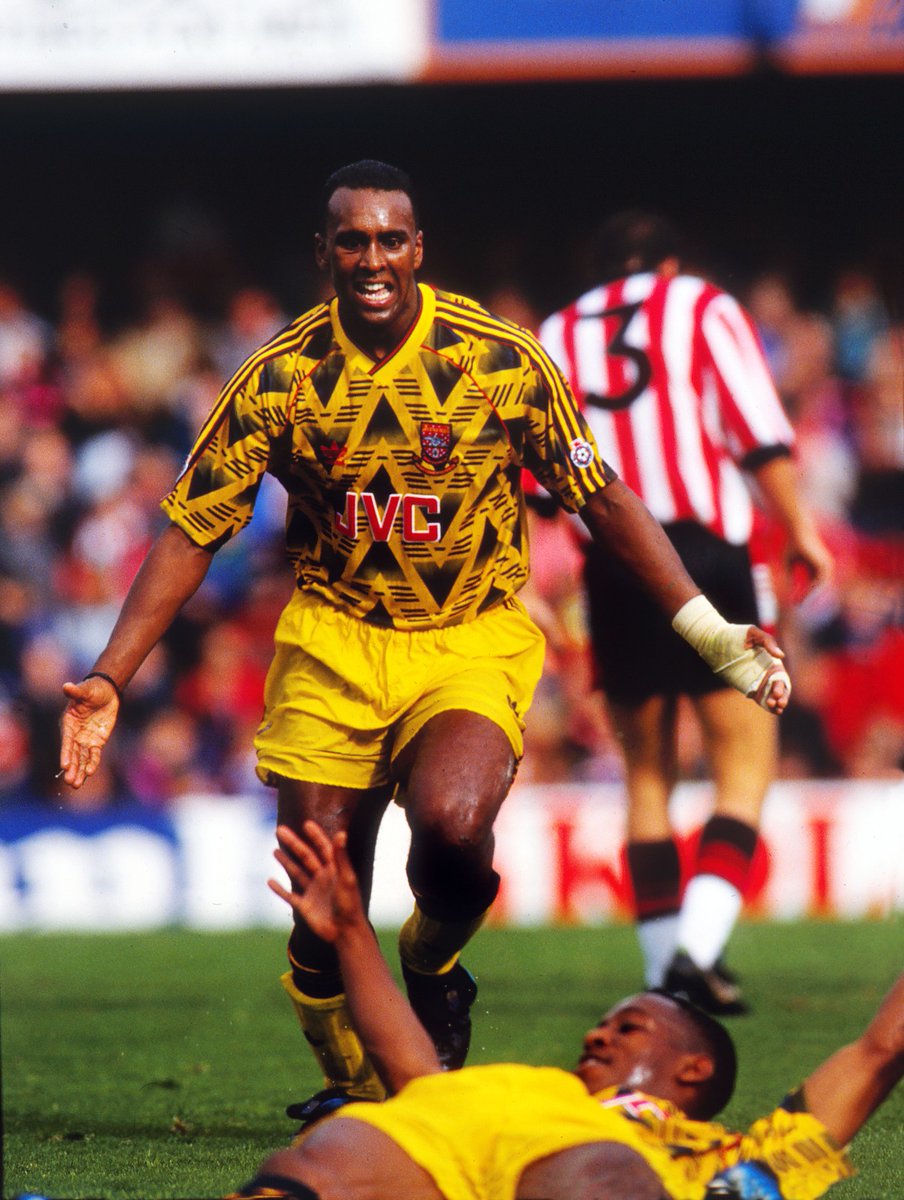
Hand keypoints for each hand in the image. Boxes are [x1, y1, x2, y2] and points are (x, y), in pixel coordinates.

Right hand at [59, 677, 119, 787]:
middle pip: (73, 754)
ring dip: (79, 771)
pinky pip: (94, 754)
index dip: (66, 753)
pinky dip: (92, 763)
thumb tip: (66, 686)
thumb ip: (76, 691)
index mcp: (68, 723)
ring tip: (76, 785)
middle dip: (72, 768)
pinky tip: (89, 773)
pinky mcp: (96, 741)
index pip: (67, 741)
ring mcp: (85, 739)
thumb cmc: (92, 689)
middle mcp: (74, 734)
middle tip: (70, 782)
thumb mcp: (85, 689)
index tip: (64, 766)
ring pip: (81, 758)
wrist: (107, 691)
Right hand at [268, 821, 364, 943]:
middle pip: (305, 856)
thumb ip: (341, 857)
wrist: (345, 932)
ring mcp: (313, 892)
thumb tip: (341, 833)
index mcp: (334, 869)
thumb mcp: (346, 878)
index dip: (315, 835)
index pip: (323, 847)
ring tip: (275, 850)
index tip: (306, 823)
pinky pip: (289, 896)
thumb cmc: (349, 904)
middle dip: (293, 843)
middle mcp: (322, 878)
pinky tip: (270, 881)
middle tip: (279, 830)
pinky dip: (279, 889)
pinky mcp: (305, 906)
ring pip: (296, 872)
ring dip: (285, 861)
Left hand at [745, 625, 790, 713]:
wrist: (719, 641)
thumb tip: (781, 656)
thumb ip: (769, 642)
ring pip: (771, 694)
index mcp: (772, 662)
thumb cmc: (739, 635)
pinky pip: (760, 697)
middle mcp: (767, 673)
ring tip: (774, 706)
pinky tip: (772, 709)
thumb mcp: (755, 633)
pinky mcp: (748, 686)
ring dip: (775, 702)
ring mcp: (758, 680)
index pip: (781, 677)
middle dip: (781, 697)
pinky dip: (767, 704)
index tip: (779, 693)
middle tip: (778, 702)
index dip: (783, 686)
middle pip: (778, 688)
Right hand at [786, 526, 833, 601]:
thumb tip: (787, 588)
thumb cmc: (791, 544)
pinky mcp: (825, 565)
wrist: (797, 533)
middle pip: (817, 586)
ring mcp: (826, 565)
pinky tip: (804, 595)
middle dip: (808, 597)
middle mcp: (824, 565)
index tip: (797, 601)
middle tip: (799, 606)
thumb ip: (790, 576)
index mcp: (817, 564)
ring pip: (820, 586)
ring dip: (811, 596)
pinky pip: (820, 582)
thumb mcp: (789, 564)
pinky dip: (813, 590)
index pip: (813, 583)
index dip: (805, 593)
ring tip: (801, 604)